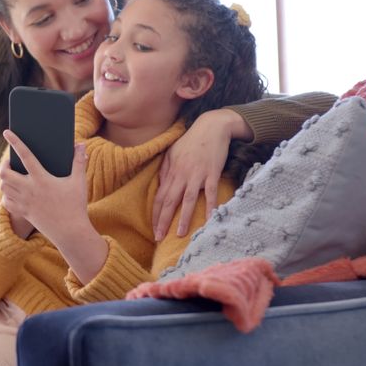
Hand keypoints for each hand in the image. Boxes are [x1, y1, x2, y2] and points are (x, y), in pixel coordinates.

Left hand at [0, 129, 88, 243]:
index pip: (26, 156)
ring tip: (12, 175)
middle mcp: (29, 190)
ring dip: (5, 179)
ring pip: (3, 187)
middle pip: (5, 173)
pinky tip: (13, 192)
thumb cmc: (76, 206)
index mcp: (42, 179)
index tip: (7, 132)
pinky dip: (7, 195)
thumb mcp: (79, 182)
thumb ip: (79, 161)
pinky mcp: (23, 213)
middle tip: (10, 162)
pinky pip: (6, 202)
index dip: (15, 142)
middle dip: (4, 165)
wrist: (70, 233)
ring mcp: (24, 202)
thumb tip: (81, 145)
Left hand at [152, 109, 249, 239]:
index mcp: (171, 171)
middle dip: (163, 221)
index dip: (156, 214)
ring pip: (187, 200)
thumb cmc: (191, 140)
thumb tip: (160, 185)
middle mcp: (181, 175)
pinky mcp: (212, 173)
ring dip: (183, 218)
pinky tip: (210, 219)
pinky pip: (210, 193)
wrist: (212, 126)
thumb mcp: (172, 152)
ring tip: (179, 234)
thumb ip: (165, 170)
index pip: (160, 197)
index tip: (153, 229)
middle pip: (170, 201)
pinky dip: (210, 206)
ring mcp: (197, 175)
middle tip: (159, 238)